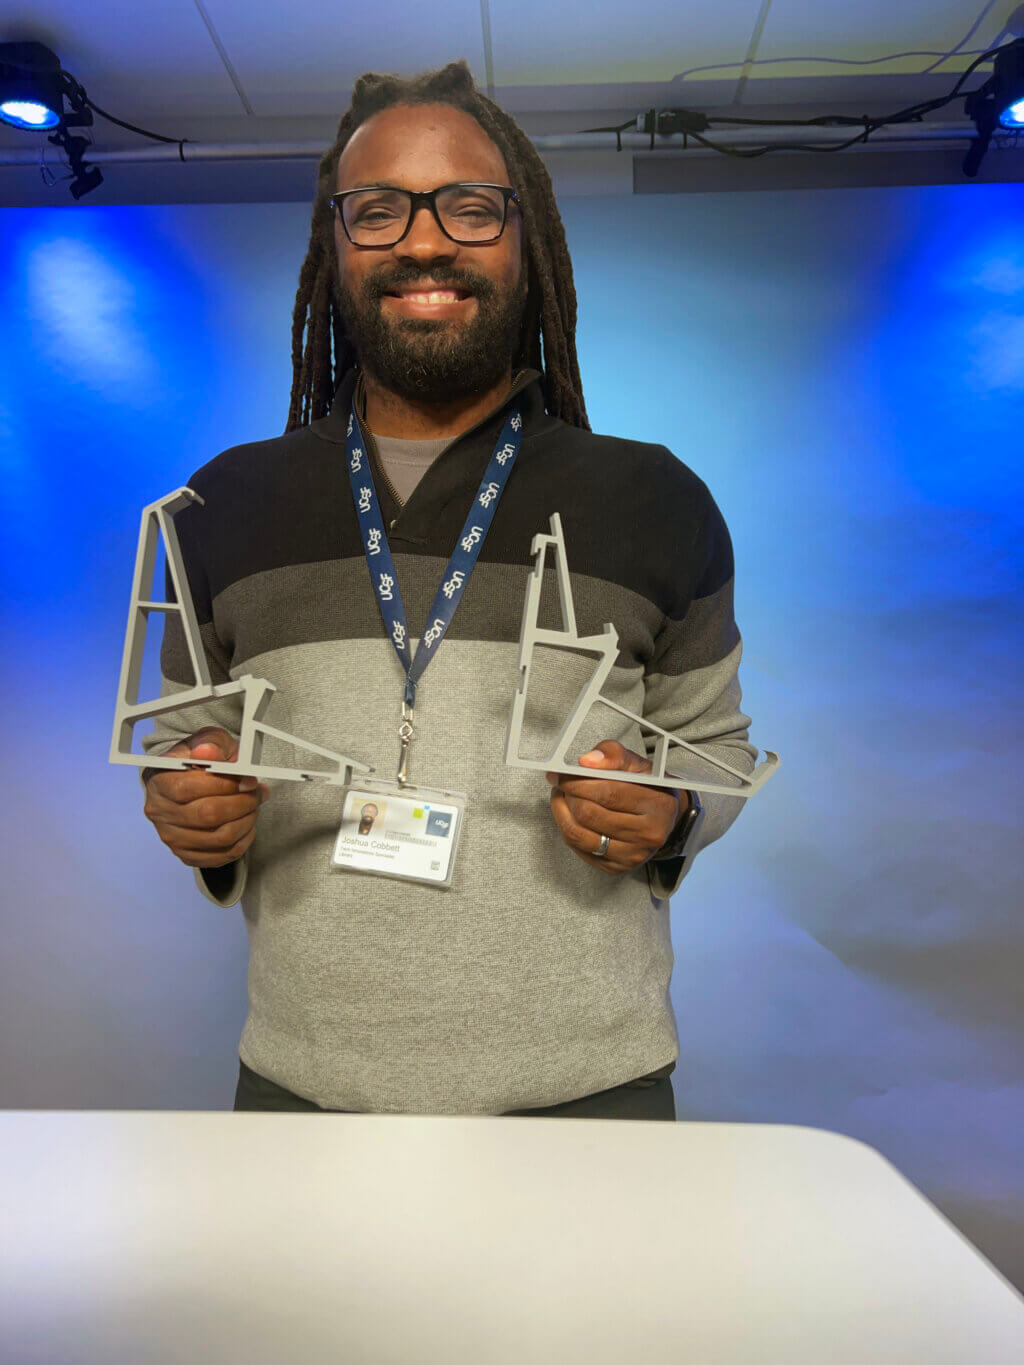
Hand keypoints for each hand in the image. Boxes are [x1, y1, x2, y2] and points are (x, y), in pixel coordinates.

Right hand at [143, 727, 269, 868]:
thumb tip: (207, 753)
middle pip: (207, 815)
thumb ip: (211, 744)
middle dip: (242, 803)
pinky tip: (247, 825)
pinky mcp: (186, 854)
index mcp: (159, 782)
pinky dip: (242, 841)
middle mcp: (160, 812)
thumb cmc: (199, 760)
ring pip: (219, 838)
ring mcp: (171, 837)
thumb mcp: (207, 741)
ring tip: (254, 806)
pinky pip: (222, 856)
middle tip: (258, 793)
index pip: (189, 789)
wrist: (187, 779)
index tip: (248, 780)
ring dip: (247, 821)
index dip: (225, 785)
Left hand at [546, 739, 686, 876]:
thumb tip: (586, 761)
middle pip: (591, 815)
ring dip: (562, 813)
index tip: (560, 774)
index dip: (578, 782)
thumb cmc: (647, 787)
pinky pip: (580, 849)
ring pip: (580, 835)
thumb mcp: (637, 764)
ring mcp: (633, 855)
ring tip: (562, 797)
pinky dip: (568, 829)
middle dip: (569, 795)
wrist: (662, 818)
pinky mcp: (617, 868)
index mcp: (658, 805)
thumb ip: (613, 755)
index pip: (609, 793)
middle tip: (561, 783)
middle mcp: (648, 835)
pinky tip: (570, 815)